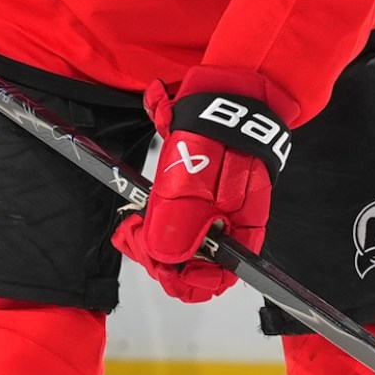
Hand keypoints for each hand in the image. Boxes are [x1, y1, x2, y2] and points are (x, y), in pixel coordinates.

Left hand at [113, 78, 286, 302]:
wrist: (226, 93)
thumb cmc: (219, 134)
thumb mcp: (194, 182)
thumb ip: (180, 223)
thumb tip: (165, 259)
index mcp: (239, 234)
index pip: (213, 282)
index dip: (181, 279)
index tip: (156, 260)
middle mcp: (226, 229)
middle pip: (188, 265)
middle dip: (157, 253)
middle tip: (135, 230)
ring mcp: (210, 212)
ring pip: (176, 243)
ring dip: (151, 234)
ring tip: (136, 216)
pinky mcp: (195, 196)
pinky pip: (171, 218)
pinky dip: (154, 211)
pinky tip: (146, 197)